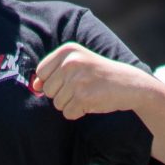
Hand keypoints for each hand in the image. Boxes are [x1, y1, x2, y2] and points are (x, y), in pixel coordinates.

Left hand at [31, 42, 147, 118]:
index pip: (41, 72)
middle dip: (62, 95)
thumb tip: (34, 87)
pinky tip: (92, 102)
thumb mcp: (77, 65)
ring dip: (71, 104)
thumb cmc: (99, 75)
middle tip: (82, 88)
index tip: (71, 79)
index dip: (53, 81)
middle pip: (48, 90)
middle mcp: (71, 62)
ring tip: (88, 94)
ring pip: (57, 104)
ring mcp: (77, 79)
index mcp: (68, 51)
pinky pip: (68, 113)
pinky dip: (78, 112)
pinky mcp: (83, 96)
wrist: (129, 84)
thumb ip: (54, 73)